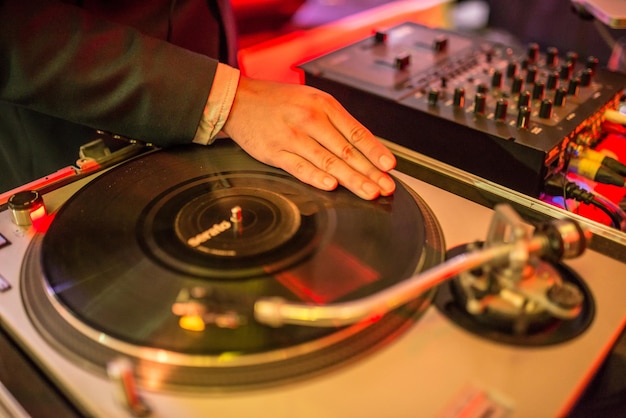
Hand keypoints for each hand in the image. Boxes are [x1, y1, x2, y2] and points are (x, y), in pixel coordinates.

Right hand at [222, 77, 396, 199]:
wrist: (239, 99)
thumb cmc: (278, 102)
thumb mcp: (311, 100)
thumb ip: (335, 122)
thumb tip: (362, 147)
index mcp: (323, 105)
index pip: (356, 132)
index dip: (375, 151)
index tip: (390, 166)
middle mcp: (310, 119)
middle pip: (346, 150)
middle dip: (370, 172)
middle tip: (387, 187)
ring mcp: (292, 137)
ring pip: (327, 161)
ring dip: (351, 179)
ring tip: (369, 192)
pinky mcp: (275, 152)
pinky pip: (299, 167)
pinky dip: (316, 177)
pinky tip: (332, 186)